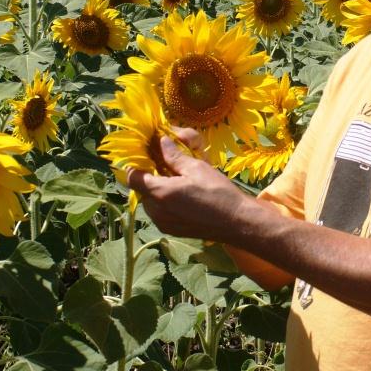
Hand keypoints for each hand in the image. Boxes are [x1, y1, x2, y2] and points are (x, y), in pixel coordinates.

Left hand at [126, 129, 248, 241]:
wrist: (237, 221)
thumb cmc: (218, 192)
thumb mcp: (197, 168)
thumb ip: (174, 156)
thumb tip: (161, 141)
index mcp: (159, 193)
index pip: (132, 176)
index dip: (137, 163)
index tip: (148, 154)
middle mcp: (155, 211)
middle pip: (142, 188)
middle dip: (151, 175)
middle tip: (168, 165)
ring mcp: (162, 223)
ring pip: (150, 201)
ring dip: (158, 189)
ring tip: (178, 180)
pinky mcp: (171, 229)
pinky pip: (159, 211)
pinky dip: (165, 201)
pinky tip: (183, 195)